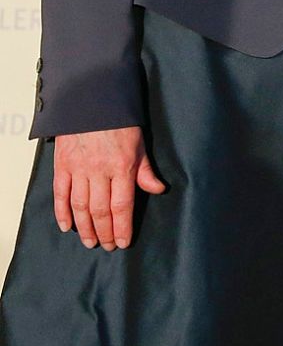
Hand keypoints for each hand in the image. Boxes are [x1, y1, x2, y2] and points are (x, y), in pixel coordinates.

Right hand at [52, 126, 165, 250]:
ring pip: (80, 206)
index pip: (122, 205)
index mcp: (122, 166)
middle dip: (105, 232)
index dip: (122, 227)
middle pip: (101, 211)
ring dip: (85, 227)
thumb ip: (146, 170)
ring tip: (90, 241)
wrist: (92, 99)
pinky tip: (68, 226)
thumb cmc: (119, 121)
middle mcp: (99, 171)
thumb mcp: (140, 144)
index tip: (123, 242)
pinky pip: (61, 194)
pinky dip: (62, 213)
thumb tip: (158, 190)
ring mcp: (79, 169)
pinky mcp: (62, 165)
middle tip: (108, 246)